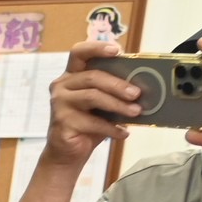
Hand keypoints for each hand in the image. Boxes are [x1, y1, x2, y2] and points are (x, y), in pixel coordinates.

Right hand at [42, 39, 136, 163]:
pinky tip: (123, 133)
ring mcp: (59, 104)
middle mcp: (62, 86)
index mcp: (72, 75)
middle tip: (137, 93)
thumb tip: (143, 85)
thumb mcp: (102, 103)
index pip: (79, 52)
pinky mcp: (62, 122)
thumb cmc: (88, 124)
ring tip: (136, 112)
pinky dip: (111, 128)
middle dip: (118, 84)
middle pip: (92, 77)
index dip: (97, 48)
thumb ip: (113, 90)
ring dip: (118, 105)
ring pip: (92, 96)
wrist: (67, 153)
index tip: (117, 50)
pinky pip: (92, 122)